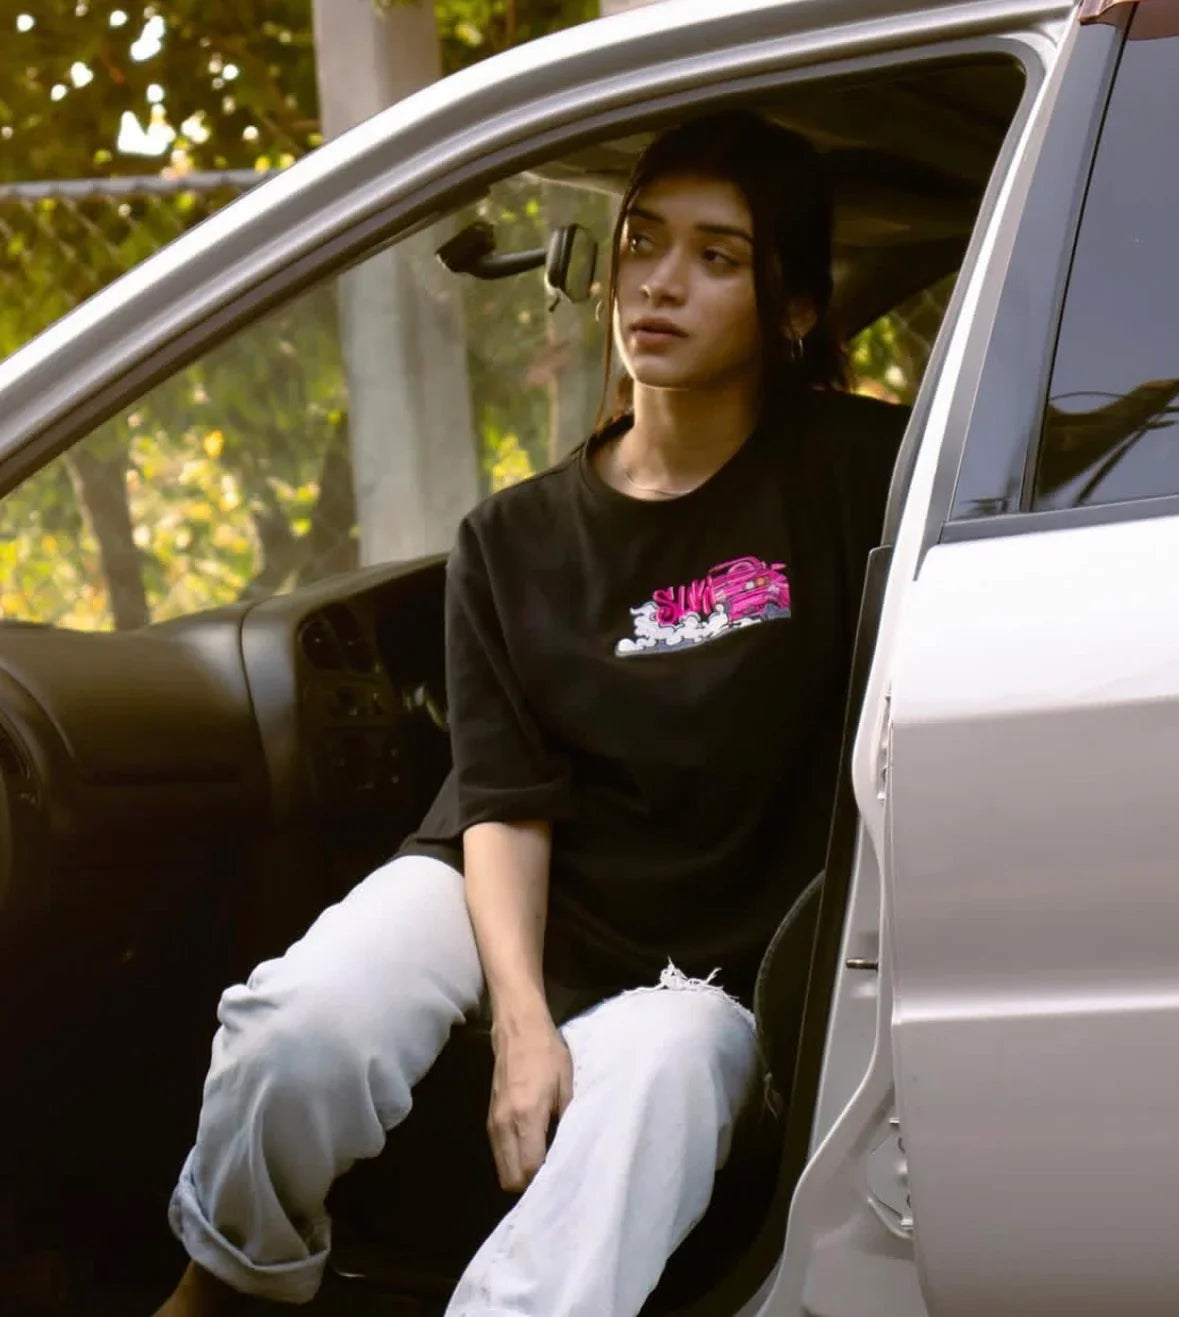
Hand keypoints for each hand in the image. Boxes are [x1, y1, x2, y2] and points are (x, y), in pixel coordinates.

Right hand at [487, 1013, 573, 1191]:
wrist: (519, 1030)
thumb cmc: (548, 1055)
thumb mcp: (567, 1086)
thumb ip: (568, 1121)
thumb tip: (572, 1152)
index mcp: (527, 1116)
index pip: (528, 1169)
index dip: (544, 1181)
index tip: (562, 1178)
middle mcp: (505, 1124)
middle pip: (510, 1179)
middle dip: (529, 1185)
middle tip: (552, 1176)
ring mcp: (494, 1122)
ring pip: (502, 1169)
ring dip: (519, 1174)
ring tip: (543, 1165)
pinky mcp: (490, 1118)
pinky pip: (499, 1153)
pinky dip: (512, 1160)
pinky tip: (531, 1149)